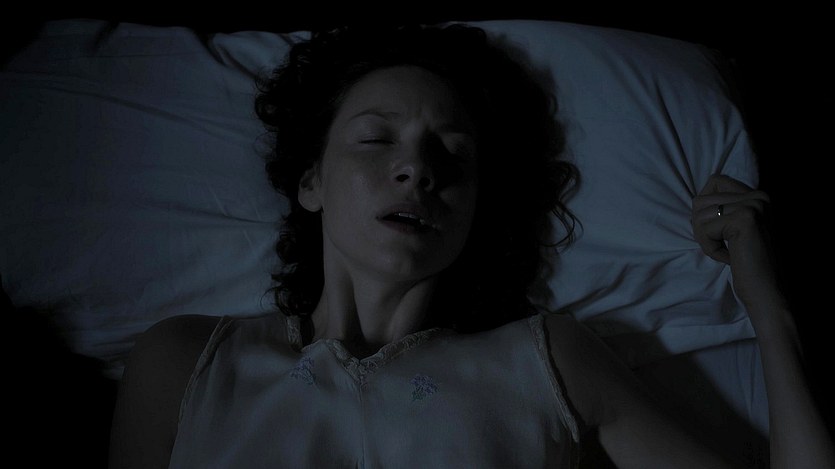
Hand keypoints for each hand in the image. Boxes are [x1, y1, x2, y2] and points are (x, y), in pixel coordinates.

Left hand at [691, 174, 784, 313]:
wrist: (767, 290)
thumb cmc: (748, 263)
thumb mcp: (736, 230)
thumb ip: (724, 209)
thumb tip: (696, 199)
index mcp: (758, 195)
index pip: (714, 181)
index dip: (706, 209)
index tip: (720, 231)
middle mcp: (759, 195)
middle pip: (701, 199)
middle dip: (702, 227)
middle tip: (722, 245)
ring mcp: (753, 205)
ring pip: (699, 214)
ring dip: (705, 239)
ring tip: (727, 252)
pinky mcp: (744, 219)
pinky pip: (705, 229)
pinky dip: (710, 247)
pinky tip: (729, 258)